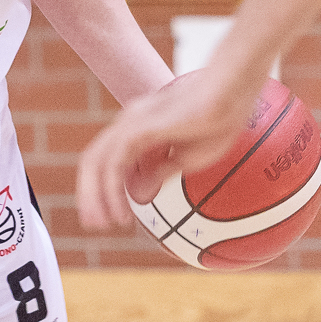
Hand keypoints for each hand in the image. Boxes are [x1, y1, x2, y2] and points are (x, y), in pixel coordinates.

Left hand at [75, 66, 261, 229]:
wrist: (232, 96)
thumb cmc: (218, 122)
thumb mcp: (185, 158)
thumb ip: (158, 174)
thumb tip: (138, 197)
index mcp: (137, 127)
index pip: (106, 158)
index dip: (100, 186)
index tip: (110, 216)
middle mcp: (128, 122)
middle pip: (93, 160)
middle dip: (89, 193)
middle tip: (94, 225)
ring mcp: (131, 122)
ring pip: (97, 162)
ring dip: (95, 196)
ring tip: (105, 225)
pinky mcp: (140, 128)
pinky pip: (114, 163)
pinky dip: (112, 190)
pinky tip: (122, 214)